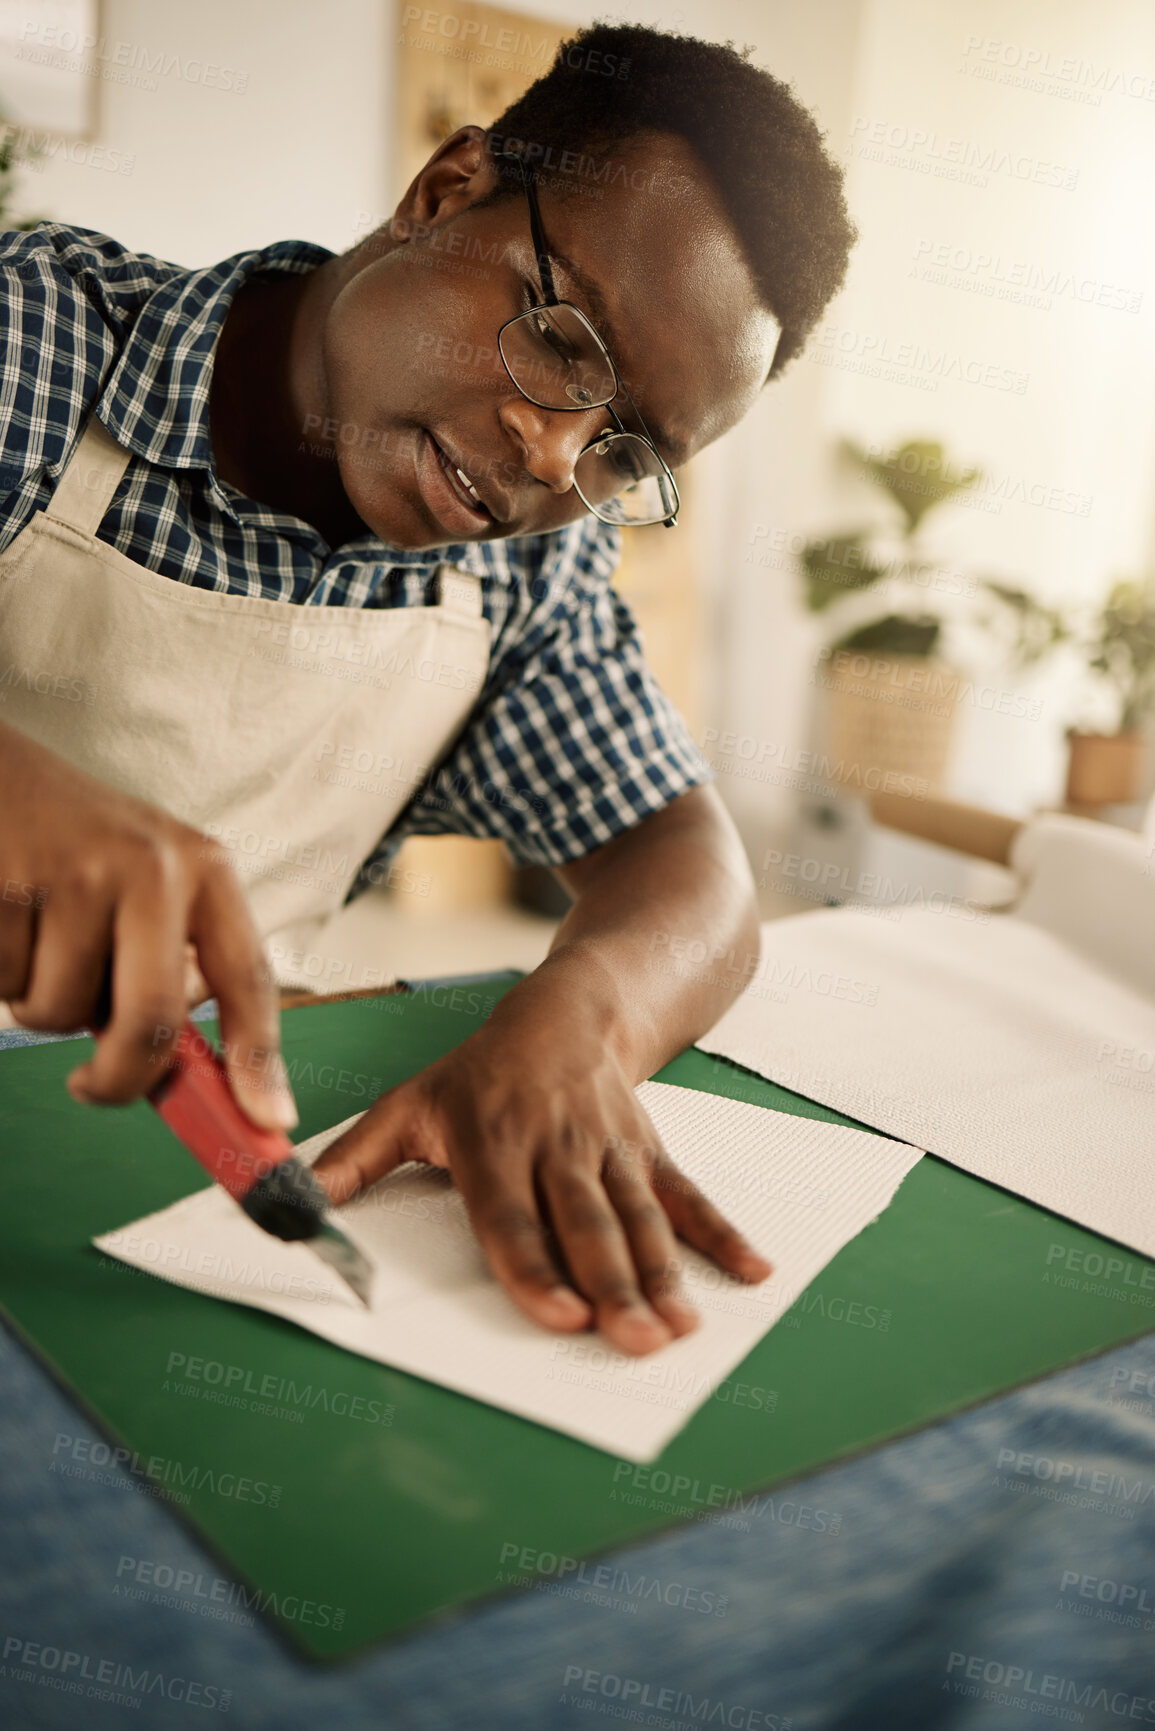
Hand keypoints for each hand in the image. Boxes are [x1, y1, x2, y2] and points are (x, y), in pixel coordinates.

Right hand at [0, 721, 294, 1127]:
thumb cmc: (78, 844)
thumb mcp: (152, 881)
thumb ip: (173, 962)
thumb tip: (192, 1074)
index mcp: (204, 868)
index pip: (248, 976)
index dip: (261, 1058)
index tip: (270, 1120)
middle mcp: (151, 866)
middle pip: (152, 1020)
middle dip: (121, 1077)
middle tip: (93, 1085)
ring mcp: (75, 873)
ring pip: (58, 1011)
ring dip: (39, 1001)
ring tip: (38, 937)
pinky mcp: (5, 886)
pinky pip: (4, 983)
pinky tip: (5, 919)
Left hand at [312, 997, 770, 1354]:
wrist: (565, 1012)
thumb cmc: (477, 1074)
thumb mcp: (409, 1104)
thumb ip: (354, 1162)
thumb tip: (287, 1207)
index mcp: (492, 1140)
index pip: (510, 1213)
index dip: (533, 1265)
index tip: (557, 1315)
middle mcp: (556, 1145)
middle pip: (585, 1223)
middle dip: (611, 1283)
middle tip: (632, 1340)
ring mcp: (610, 1148)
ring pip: (639, 1215)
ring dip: (664, 1273)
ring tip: (681, 1329)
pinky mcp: (648, 1149)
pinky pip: (688, 1193)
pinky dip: (722, 1231)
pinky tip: (751, 1270)